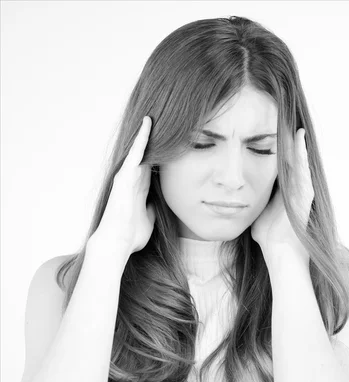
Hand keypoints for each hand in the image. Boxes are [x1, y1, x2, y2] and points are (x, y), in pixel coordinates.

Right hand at [88, 116, 155, 265]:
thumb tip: (160, 203)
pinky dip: (142, 137)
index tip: (172, 142)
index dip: (161, 155)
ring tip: (157, 112)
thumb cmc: (132, 235)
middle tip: (166, 118)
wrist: (117, 243)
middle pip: (147, 153)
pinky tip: (149, 122)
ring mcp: (128, 176)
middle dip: (155, 138)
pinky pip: (136, 152)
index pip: (152, 167)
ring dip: (148, 132)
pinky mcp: (125, 175)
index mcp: (139, 189)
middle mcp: (133, 179)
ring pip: (140, 149)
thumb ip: (153, 209)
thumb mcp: (149, 220)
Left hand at [250, 128, 313, 262]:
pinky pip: (304, 169)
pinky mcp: (306, 195)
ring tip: (293, 123)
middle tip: (284, 118)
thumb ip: (251, 201)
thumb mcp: (256, 211)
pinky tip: (299, 138)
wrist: (279, 252)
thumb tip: (235, 197)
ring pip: (300, 160)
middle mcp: (295, 188)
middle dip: (287, 140)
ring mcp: (302, 190)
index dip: (276, 147)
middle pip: (292, 158)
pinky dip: (302, 154)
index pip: (280, 163)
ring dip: (296, 142)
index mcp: (283, 190)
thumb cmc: (268, 237)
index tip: (270, 128)